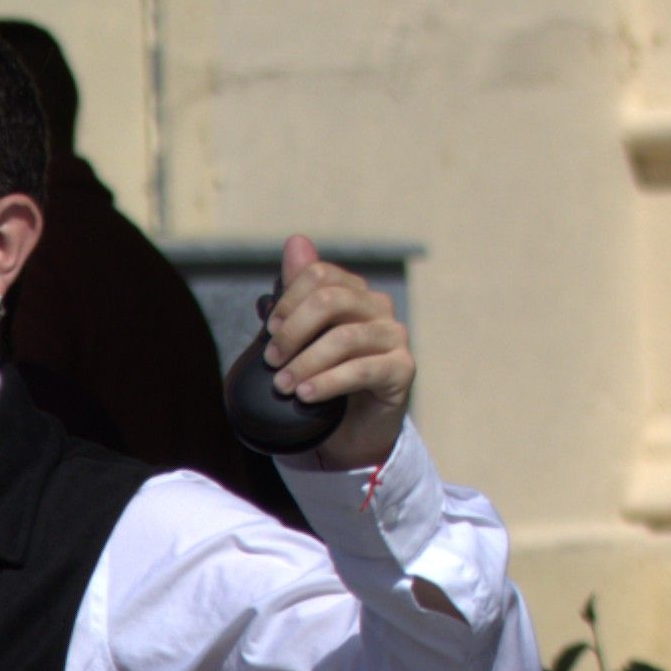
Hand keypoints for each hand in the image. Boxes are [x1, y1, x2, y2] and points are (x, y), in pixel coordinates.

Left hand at [259, 239, 414, 468]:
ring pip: (344, 338)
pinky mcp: (402, 369)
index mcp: (353, 293)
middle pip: (331, 300)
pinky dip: (327, 382)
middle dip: (293, 331)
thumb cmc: (325, 379)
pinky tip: (305, 395)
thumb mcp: (302, 340)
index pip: (320, 274)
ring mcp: (394, 337)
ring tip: (282, 385)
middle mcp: (378, 308)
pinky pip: (362, 370)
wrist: (353, 429)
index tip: (269, 330)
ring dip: (305, 362)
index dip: (289, 299)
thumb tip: (296, 241)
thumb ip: (296, 295)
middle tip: (271, 360)